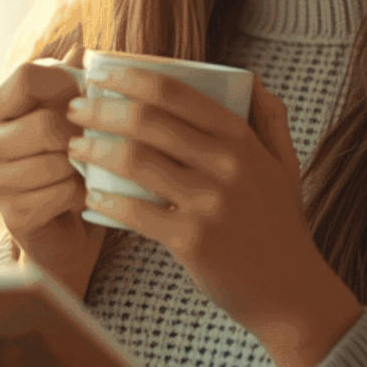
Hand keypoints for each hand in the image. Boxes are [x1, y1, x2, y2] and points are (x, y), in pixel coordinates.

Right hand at [0, 59, 107, 298]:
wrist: (67, 226)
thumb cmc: (70, 160)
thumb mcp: (71, 114)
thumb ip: (72, 81)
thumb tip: (83, 47)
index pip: (26, 74)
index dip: (66, 82)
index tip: (88, 97)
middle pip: (46, 122)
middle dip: (83, 133)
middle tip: (97, 140)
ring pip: (57, 161)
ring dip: (85, 167)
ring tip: (89, 170)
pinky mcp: (11, 215)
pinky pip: (61, 193)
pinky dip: (83, 194)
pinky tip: (83, 195)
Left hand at [66, 70, 361, 366]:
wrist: (291, 292)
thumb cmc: (280, 225)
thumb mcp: (285, 165)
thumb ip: (269, 118)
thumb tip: (249, 77)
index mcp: (242, 139)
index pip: (177, 93)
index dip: (132, 77)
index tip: (101, 73)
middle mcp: (227, 165)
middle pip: (148, 122)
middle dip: (101, 110)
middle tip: (75, 109)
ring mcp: (209, 203)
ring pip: (135, 161)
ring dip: (95, 149)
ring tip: (74, 147)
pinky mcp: (192, 240)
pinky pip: (135, 212)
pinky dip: (106, 201)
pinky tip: (90, 195)